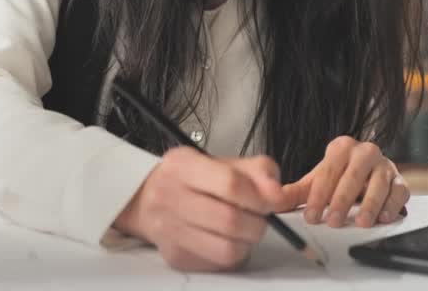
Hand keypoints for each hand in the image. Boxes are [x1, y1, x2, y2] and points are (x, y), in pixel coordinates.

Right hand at [113, 148, 284, 271]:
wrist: (149, 199)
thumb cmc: (193, 180)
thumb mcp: (223, 163)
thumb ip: (257, 171)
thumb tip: (277, 195)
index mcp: (182, 166)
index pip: (230, 183)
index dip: (259, 196)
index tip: (271, 200)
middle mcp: (169, 196)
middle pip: (230, 221)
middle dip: (257, 223)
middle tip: (259, 217)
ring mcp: (169, 230)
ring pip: (227, 249)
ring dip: (247, 242)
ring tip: (243, 230)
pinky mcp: (175, 256)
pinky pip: (218, 263)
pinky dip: (232, 254)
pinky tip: (225, 239)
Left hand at [277, 136, 408, 228]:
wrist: (369, 171)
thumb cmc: (341, 176)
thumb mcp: (318, 180)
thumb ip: (297, 191)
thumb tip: (274, 200)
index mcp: (341, 147)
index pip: (327, 171)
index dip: (318, 195)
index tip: (312, 215)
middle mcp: (364, 152)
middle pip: (352, 177)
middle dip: (342, 201)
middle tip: (333, 221)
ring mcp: (384, 165)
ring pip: (378, 184)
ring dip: (370, 205)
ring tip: (361, 222)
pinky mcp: (399, 180)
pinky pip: (399, 191)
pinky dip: (392, 205)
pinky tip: (383, 217)